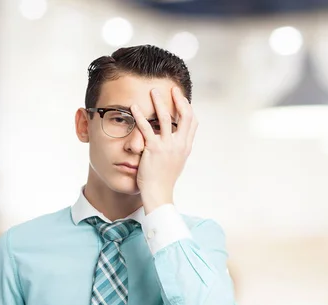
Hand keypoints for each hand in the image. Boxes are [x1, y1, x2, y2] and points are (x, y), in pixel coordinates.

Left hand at [131, 86, 197, 212]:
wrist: (159, 193)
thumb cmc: (164, 180)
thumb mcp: (176, 162)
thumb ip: (176, 148)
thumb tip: (175, 138)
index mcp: (185, 147)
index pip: (192, 122)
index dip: (187, 107)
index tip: (181, 98)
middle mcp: (179, 144)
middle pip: (185, 115)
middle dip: (178, 99)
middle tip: (171, 88)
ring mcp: (167, 146)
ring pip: (166, 117)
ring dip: (159, 102)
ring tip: (153, 91)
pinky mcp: (153, 150)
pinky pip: (146, 128)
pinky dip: (140, 115)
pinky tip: (134, 107)